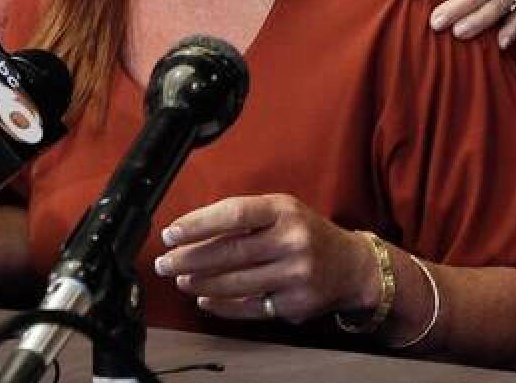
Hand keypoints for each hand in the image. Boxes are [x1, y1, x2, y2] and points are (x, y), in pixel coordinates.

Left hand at [154, 194, 374, 323]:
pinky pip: (250, 307)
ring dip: (201, 283)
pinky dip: (223, 305)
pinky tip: (205, 300)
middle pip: (230, 251)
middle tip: (164, 262)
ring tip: (180, 279)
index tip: (171, 233)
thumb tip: (190, 231)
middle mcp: (292, 240)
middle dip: (189, 258)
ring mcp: (296, 274)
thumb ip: (242, 218)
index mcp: (283, 210)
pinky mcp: (296, 303)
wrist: (351, 266)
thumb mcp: (279, 211)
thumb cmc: (304, 232)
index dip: (198, 223)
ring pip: (236, 282)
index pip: (233, 213)